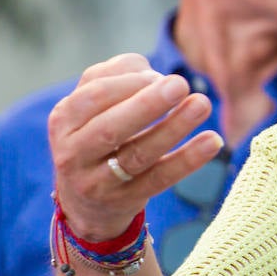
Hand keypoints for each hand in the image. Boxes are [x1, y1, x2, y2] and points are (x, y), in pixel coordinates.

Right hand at [48, 53, 221, 240]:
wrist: (85, 201)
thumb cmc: (96, 134)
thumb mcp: (93, 105)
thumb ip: (116, 76)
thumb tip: (153, 74)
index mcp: (64, 119)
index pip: (94, 96)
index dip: (129, 82)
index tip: (159, 75)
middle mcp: (74, 153)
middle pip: (110, 128)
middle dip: (147, 104)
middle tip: (180, 84)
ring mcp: (98, 181)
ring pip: (137, 154)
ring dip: (173, 128)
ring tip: (202, 104)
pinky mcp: (126, 200)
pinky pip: (160, 179)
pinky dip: (188, 159)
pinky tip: (213, 141)